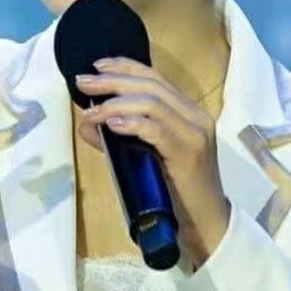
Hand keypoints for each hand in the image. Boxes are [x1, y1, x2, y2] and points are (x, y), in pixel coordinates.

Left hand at [75, 57, 231, 266]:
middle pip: (151, 85)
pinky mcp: (190, 153)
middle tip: (83, 83)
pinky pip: (157, 129)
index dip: (124, 67)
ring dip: (116, 103)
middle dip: (113, 80)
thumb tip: (87, 123)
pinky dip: (132, 123)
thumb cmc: (176, 193)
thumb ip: (118, 139)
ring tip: (92, 111)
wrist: (206, 223)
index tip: (96, 66)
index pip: (155, 78)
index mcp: (187, 112)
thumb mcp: (145, 158)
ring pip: (152, 102)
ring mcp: (195, 133)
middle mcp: (195, 116)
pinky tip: (112, 125)